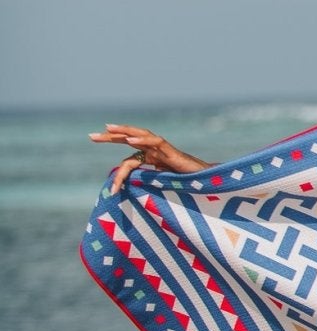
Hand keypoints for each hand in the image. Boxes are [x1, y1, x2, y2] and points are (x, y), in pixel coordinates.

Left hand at [88, 123, 209, 193]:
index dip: (119, 172)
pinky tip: (130, 139)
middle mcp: (158, 152)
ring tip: (107, 129)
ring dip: (123, 131)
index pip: (130, 159)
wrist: (211, 188)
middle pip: (130, 140)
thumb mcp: (164, 191)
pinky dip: (143, 138)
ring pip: (141, 135)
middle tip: (91, 136)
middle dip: (111, 137)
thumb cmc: (191, 190)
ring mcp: (165, 151)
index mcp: (154, 161)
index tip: (111, 189)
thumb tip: (134, 201)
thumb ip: (150, 189)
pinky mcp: (173, 153)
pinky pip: (156, 142)